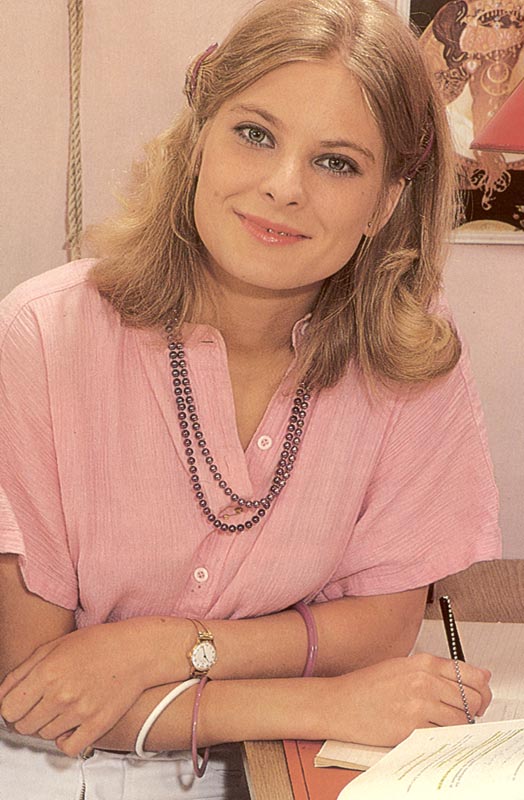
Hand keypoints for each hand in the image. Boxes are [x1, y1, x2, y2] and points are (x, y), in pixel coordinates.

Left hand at [0, 618, 165, 756]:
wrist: (137, 651)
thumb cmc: (98, 643)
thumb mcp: (55, 646)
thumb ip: (23, 671)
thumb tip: (1, 696)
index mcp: (47, 672)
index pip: (8, 708)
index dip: (11, 706)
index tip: (20, 703)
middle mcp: (61, 693)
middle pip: (24, 725)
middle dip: (28, 716)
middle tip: (42, 704)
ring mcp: (79, 711)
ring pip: (44, 735)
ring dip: (48, 725)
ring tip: (63, 707)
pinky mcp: (97, 725)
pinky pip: (67, 747)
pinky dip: (65, 740)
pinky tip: (71, 725)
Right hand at [326, 652, 491, 746]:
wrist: (339, 703)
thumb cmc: (368, 686)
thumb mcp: (404, 667)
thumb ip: (440, 671)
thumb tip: (480, 675)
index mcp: (423, 662)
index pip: (470, 675)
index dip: (481, 690)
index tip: (480, 698)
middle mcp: (424, 680)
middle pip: (472, 699)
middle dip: (473, 711)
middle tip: (462, 715)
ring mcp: (419, 704)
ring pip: (461, 720)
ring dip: (457, 725)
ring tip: (439, 722)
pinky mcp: (412, 728)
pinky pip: (443, 735)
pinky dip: (441, 735)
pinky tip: (427, 730)